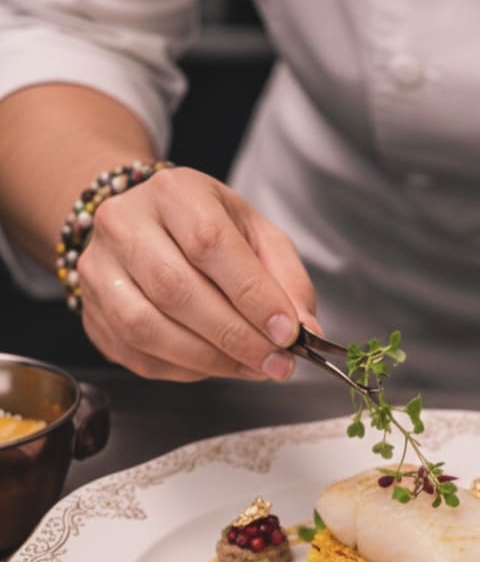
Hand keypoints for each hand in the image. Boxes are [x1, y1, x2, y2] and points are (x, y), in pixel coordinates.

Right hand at [76, 166, 318, 380]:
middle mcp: (124, 224)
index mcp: (173, 192)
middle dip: (235, 336)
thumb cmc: (207, 228)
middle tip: (276, 362)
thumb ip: (286, 279)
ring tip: (252, 367)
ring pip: (148, 327)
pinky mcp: (92, 312)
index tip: (288, 332)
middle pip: (176, 290)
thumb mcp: (256, 234)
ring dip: (209, 359)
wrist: (144, 224)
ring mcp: (99, 269)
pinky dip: (185, 369)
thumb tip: (305, 327)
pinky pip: (138, 354)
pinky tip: (217, 365)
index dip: (252, 296)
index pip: (210, 245)